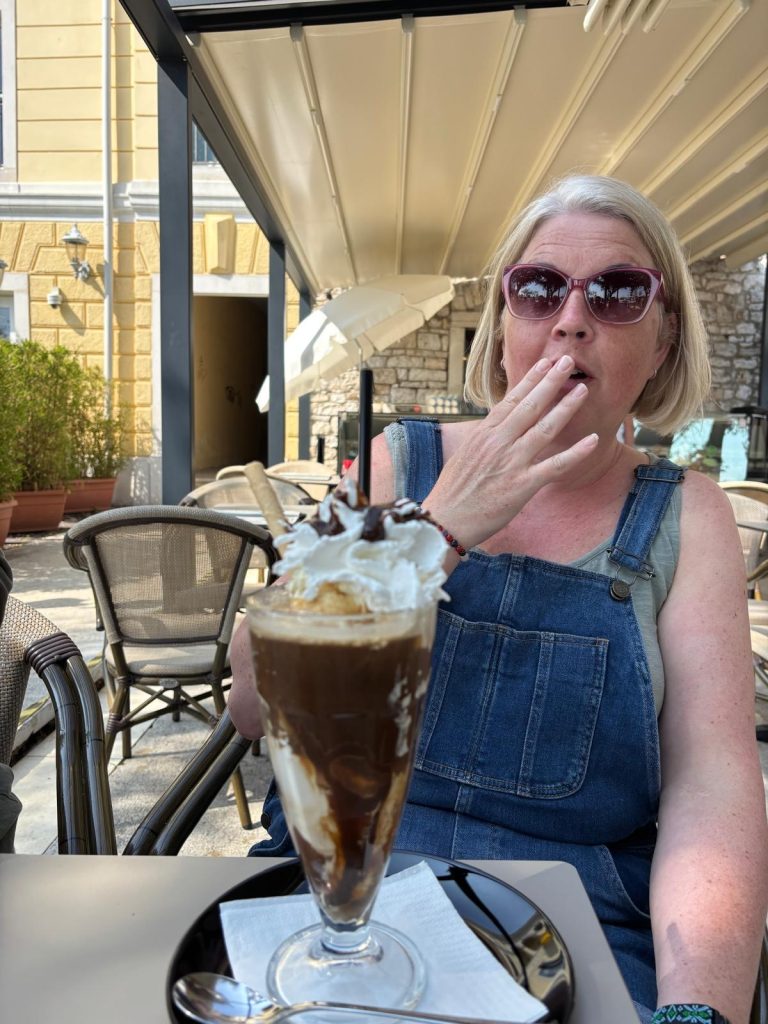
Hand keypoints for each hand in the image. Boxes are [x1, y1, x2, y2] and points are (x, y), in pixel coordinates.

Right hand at [422, 355, 596, 549]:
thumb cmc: (453, 490)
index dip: (531, 379)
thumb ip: (485, 438)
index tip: (545, 363)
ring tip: (582, 389)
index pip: (511, 399)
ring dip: (566, 407)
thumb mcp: (465, 454)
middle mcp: (499, 443)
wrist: (445, 519)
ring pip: (545, 429)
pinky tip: (593, 440)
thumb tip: (499, 425)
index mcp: (484, 434)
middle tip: (568, 361)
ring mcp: (512, 462)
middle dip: (551, 381)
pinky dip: (576, 453)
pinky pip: (555, 466)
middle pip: (530, 405)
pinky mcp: (523, 485)